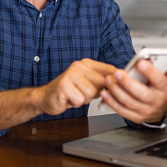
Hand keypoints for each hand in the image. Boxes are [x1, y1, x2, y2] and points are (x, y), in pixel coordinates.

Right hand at [0, 59, 115, 131]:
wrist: (46, 97)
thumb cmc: (68, 91)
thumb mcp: (87, 83)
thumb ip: (101, 80)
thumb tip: (120, 82)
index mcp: (86, 63)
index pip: (109, 69)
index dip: (116, 80)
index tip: (119, 86)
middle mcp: (78, 66)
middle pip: (102, 83)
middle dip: (95, 93)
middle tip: (82, 93)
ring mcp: (70, 74)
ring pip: (91, 93)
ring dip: (84, 99)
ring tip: (75, 95)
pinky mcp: (64, 85)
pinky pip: (80, 100)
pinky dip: (75, 103)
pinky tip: (68, 99)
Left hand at [99, 58, 166, 123]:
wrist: (160, 109)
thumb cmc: (161, 90)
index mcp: (165, 89)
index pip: (159, 80)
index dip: (150, 72)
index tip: (140, 63)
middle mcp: (156, 101)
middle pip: (142, 94)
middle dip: (128, 83)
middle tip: (118, 73)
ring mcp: (146, 111)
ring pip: (129, 102)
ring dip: (117, 91)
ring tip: (109, 80)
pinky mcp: (136, 117)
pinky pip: (122, 110)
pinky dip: (112, 102)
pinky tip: (106, 93)